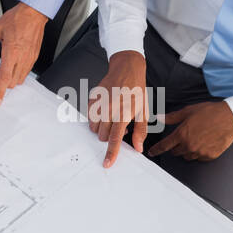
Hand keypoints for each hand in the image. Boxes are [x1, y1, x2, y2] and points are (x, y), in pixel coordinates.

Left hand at [0, 2, 47, 105]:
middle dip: (2, 82)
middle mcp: (22, 57)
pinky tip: (13, 62)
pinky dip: (18, 72)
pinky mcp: (35, 57)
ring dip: (10, 78)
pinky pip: (26, 72)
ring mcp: (30, 58)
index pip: (4, 77)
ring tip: (5, 64)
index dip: (0, 91)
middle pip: (12, 82)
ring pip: (20, 79)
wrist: (33, 13)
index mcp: (11, 52)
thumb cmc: (16, 18)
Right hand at [87, 50, 147, 167]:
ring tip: (111, 119)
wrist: (127, 69)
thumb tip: (138, 148)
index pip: (114, 138)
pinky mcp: (92, 98)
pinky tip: (105, 111)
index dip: (111, 153)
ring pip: (93, 127)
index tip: (107, 163)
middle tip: (119, 126)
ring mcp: (99, 103)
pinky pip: (89, 116)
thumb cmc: (137, 90)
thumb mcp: (144, 111)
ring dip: (101, 128)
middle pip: (101, 135)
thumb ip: (140, 131)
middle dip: (108, 136)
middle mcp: (109, 108)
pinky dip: (95, 118)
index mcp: (123, 113)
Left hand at [147, 102, 232, 161]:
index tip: (152, 153)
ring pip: (187, 156)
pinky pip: (199, 158)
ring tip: (194, 139)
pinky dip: (198, 153)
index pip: (164, 145)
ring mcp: (200, 152)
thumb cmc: (209, 112)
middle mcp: (190, 145)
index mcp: (182, 134)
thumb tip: (159, 118)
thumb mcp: (188, 111)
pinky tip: (203, 144)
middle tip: (181, 138)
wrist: (229, 118)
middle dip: (175, 146)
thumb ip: (171, 117)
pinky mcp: (210, 156)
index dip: (156, 150)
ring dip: (186, 150)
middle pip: (176, 152)